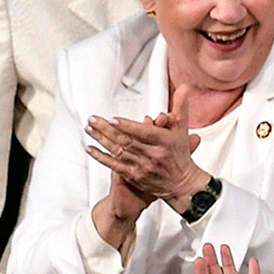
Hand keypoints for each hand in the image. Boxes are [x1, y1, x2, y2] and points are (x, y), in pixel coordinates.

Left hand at [87, 112, 204, 208]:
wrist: (181, 184)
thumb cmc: (180, 155)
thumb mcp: (182, 129)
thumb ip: (180, 107)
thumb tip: (184, 89)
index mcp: (164, 141)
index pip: (143, 133)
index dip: (127, 126)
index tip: (113, 120)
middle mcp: (152, 155)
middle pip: (126, 141)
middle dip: (106, 129)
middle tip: (93, 120)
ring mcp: (142, 167)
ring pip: (118, 152)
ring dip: (101, 140)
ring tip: (89, 129)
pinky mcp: (134, 176)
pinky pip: (114, 166)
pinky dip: (101, 157)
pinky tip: (91, 149)